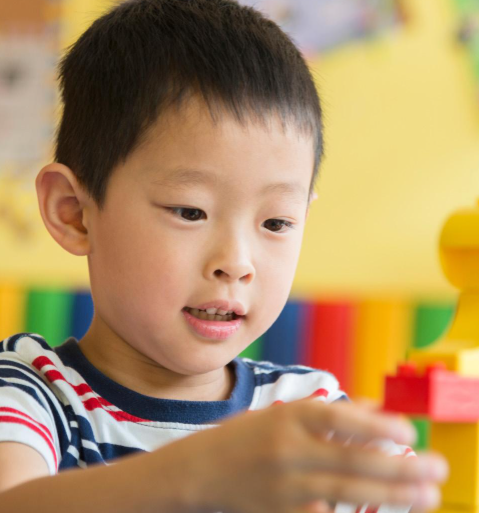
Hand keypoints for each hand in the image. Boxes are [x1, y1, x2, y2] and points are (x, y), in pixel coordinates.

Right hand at [158, 398, 447, 512]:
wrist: (199, 471)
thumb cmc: (244, 437)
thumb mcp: (283, 415)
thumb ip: (328, 413)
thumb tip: (375, 408)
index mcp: (287, 417)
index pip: (338, 417)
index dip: (377, 423)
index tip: (408, 430)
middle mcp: (287, 449)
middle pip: (352, 459)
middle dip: (400, 467)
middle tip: (436, 470)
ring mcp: (285, 486)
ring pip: (348, 491)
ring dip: (392, 493)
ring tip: (426, 494)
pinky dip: (357, 512)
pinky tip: (384, 510)